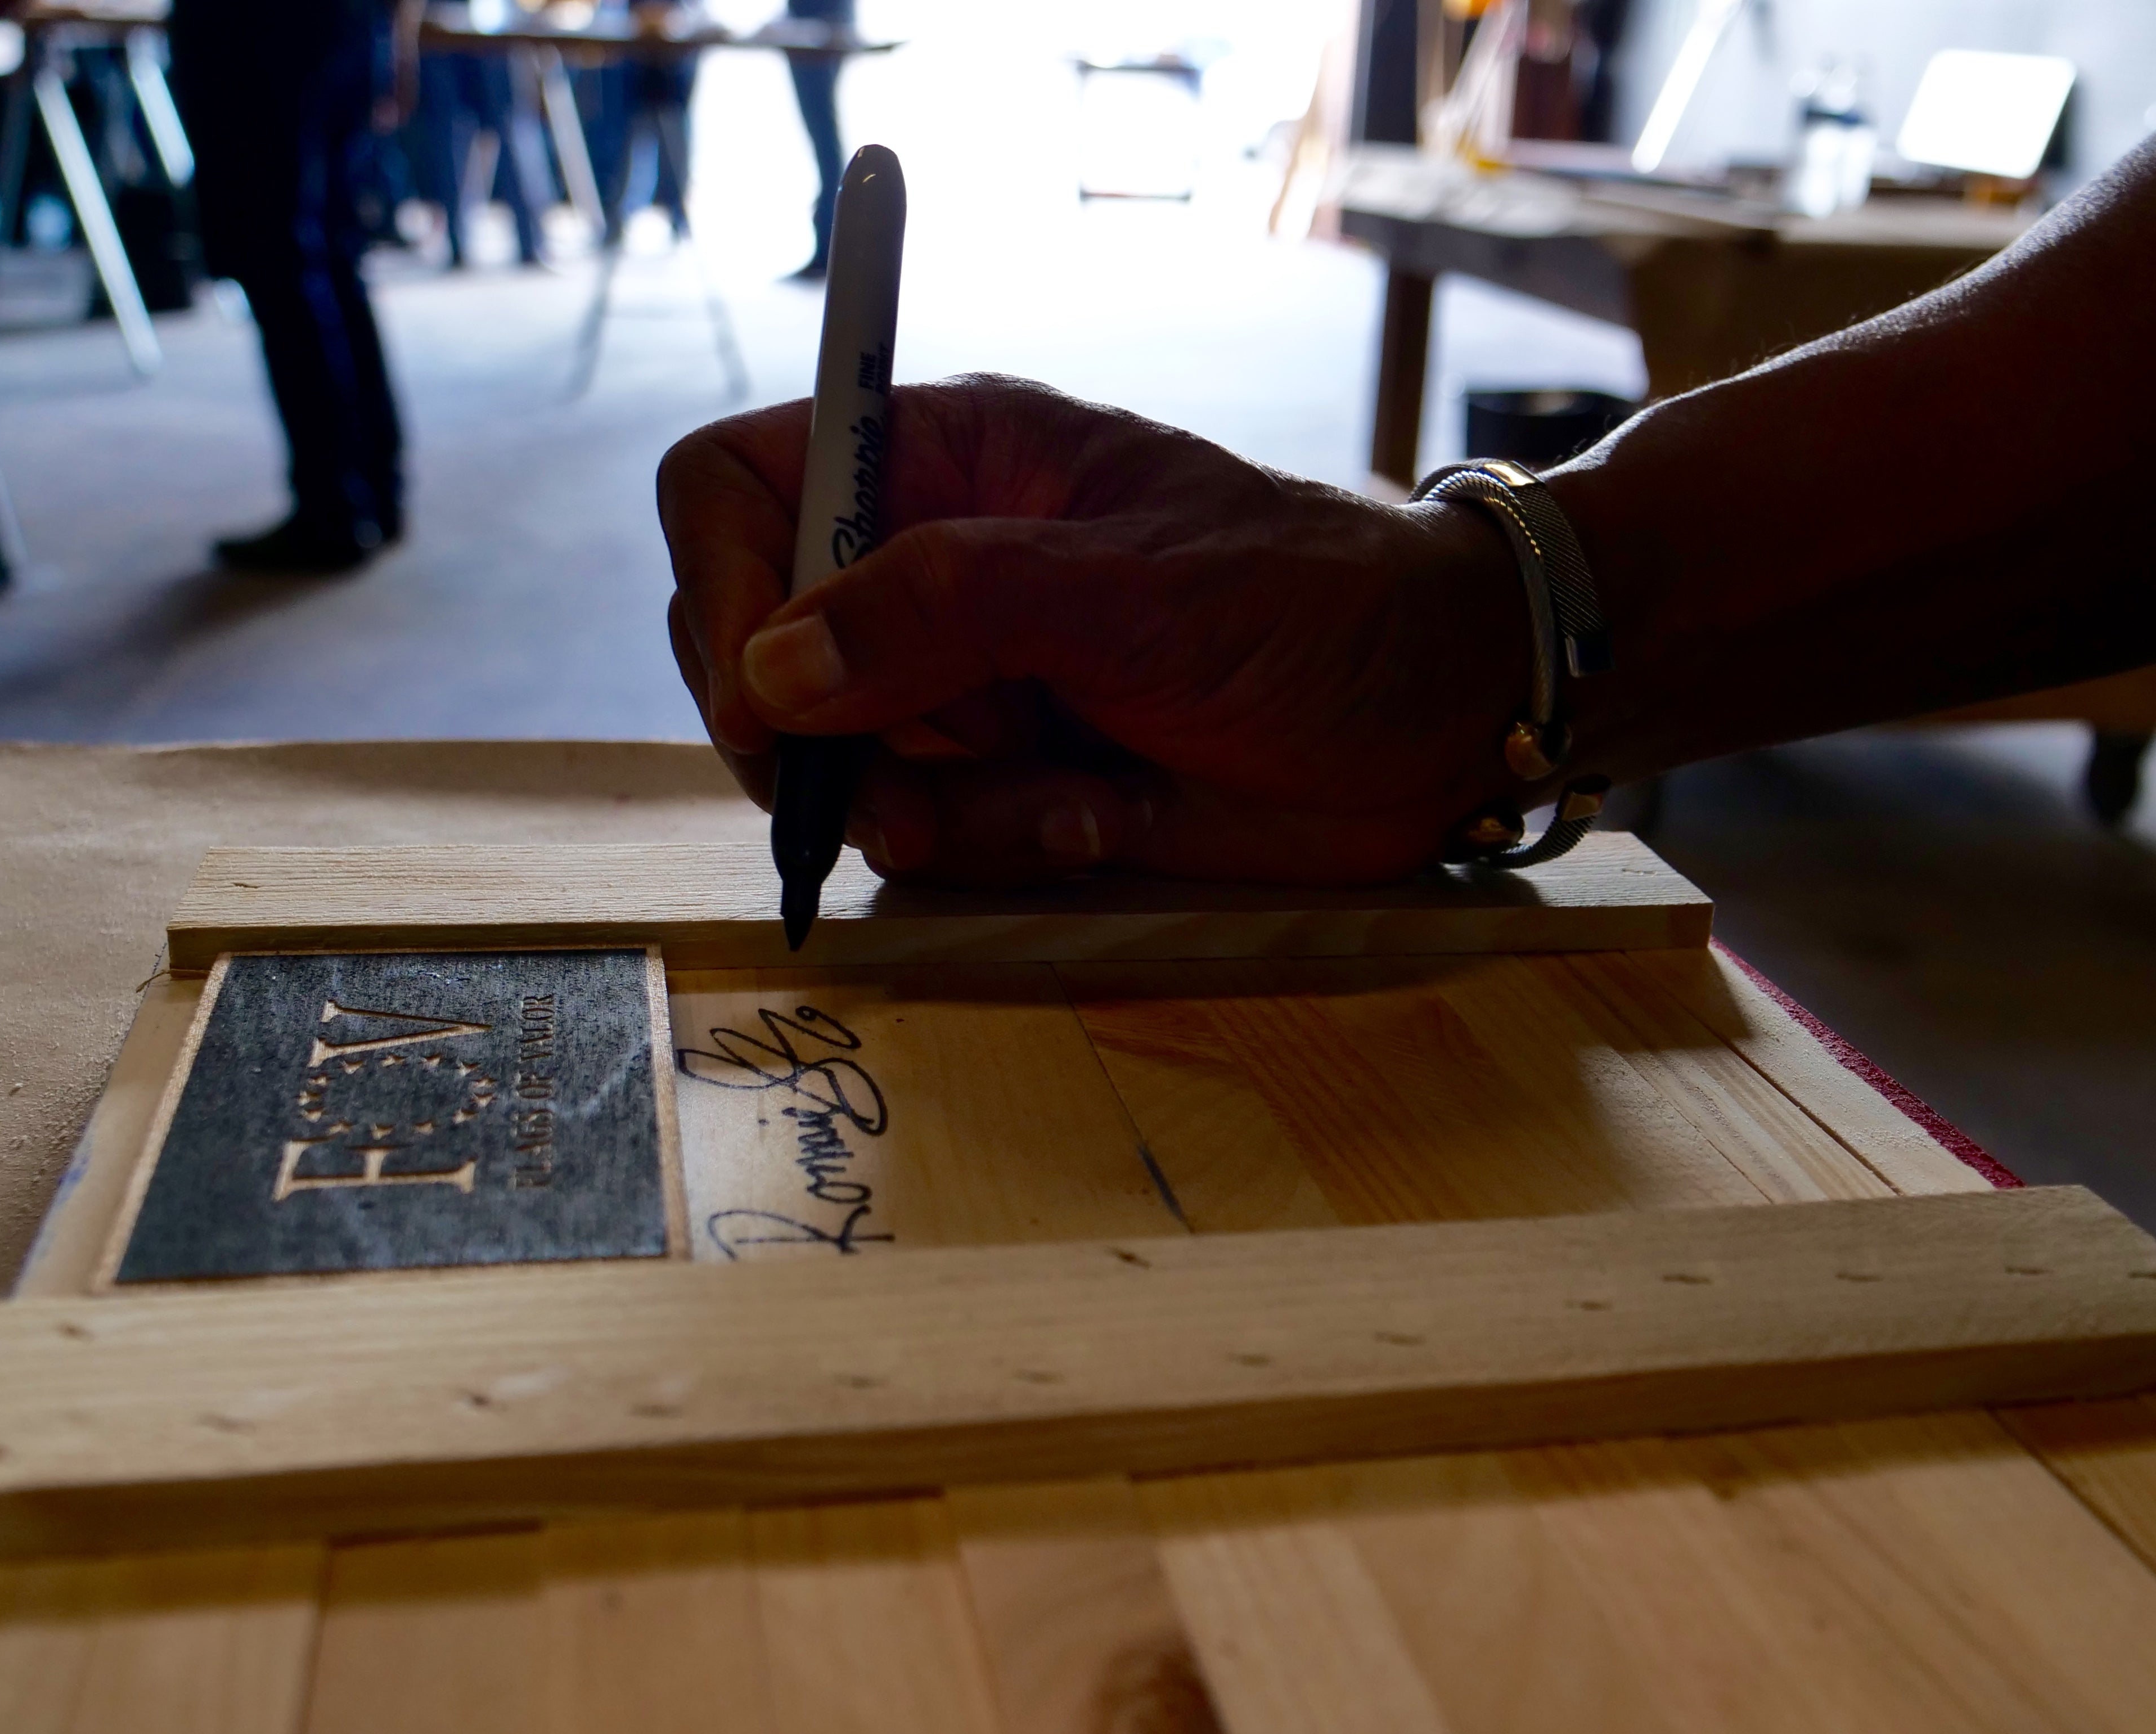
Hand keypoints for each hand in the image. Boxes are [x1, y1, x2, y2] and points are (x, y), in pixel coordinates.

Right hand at [656, 376, 1529, 884]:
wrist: (1438, 719)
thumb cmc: (1314, 608)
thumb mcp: (1135, 591)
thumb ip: (950, 611)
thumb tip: (774, 668)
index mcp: (948, 465)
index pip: (741, 490)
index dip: (717, 587)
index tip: (764, 698)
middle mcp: (930, 573)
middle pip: (754, 649)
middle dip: (812, 739)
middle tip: (905, 789)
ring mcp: (963, 687)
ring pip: (835, 767)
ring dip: (933, 810)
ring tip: (1070, 797)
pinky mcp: (1005, 785)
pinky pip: (924, 841)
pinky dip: (1000, 847)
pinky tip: (1104, 818)